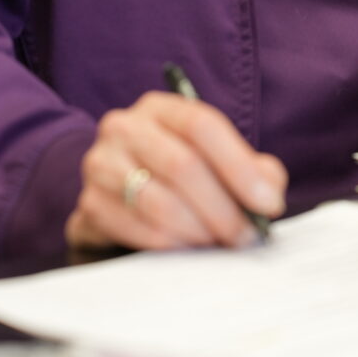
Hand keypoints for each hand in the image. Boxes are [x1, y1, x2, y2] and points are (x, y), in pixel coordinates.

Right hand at [66, 91, 286, 251]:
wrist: (118, 189)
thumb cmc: (179, 170)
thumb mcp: (217, 158)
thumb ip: (253, 170)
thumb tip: (268, 194)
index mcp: (161, 108)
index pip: (202, 125)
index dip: (239, 166)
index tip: (268, 203)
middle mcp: (125, 127)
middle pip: (181, 165)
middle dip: (222, 208)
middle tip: (246, 235)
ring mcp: (101, 164)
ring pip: (158, 201)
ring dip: (198, 231)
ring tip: (219, 243)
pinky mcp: (90, 204)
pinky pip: (137, 230)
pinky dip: (171, 245)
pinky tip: (189, 248)